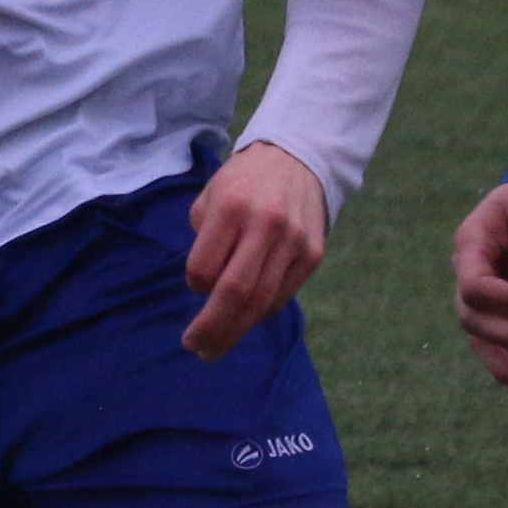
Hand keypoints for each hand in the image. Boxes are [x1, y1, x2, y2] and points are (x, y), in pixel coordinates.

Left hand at [181, 141, 329, 359]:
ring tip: (215, 347)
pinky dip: (261, 313)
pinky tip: (246, 319)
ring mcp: (294, 242)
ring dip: (235, 330)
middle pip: (236, 292)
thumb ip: (205, 238)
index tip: (195, 286)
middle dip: (212, 327)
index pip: (205, 267)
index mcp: (232, 206)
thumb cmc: (243, 181)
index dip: (195, 285)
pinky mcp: (313, 255)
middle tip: (196, 348)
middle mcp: (266, 225)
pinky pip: (283, 296)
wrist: (297, 159)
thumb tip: (203, 286)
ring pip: (262, 301)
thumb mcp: (212, 195)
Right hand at [452, 181, 507, 396]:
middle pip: (473, 319)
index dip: (506, 295)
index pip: (474, 286)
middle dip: (506, 337)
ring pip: (482, 340)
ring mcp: (484, 295)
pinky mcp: (503, 309)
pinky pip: (501, 343)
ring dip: (504, 366)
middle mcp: (469, 275)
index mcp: (470, 247)